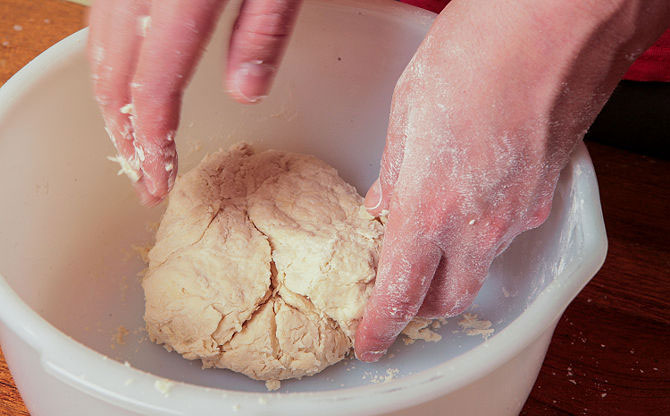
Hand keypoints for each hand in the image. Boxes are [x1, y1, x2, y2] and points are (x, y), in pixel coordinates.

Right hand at [88, 0, 300, 203]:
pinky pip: (103, 27)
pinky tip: (128, 85)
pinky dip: (110, 67)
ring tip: (134, 146)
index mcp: (178, 3)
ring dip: (113, 108)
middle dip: (126, 141)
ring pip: (100, 56)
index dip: (151, 148)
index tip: (157, 186)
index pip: (152, 92)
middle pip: (115, 83)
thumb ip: (263, 32)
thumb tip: (246, 93)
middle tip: (143, 181)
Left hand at [354, 0, 669, 360]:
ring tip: (430, 232)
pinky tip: (469, 196)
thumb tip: (386, 207)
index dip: (381, 328)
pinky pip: (507, 230)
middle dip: (419, 305)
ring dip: (452, 266)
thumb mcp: (408, 113)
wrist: (555, 23)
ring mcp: (519, 213)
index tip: (369, 343)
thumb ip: (396, 174)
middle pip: (448, 297)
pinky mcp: (545, 195)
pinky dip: (482, 230)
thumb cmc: (476, 54)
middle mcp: (480, 225)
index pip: (402, 296)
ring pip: (480, 266)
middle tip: (396, 287)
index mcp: (431, 208)